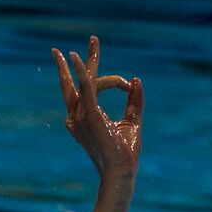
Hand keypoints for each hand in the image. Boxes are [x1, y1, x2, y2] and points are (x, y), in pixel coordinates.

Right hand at [51, 35, 142, 181]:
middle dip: (79, 61)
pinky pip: (85, 89)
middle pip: (74, 83)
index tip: (129, 84)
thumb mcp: (133, 121)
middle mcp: (77, 116)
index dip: (113, 81)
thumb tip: (136, 79)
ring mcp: (80, 116)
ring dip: (89, 60)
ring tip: (93, 39)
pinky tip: (78, 58)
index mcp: (85, 118)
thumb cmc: (125, 153)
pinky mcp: (89, 115)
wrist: (122, 171)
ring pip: (85, 82)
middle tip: (88, 40)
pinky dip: (82, 73)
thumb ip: (134, 101)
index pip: (91, 89)